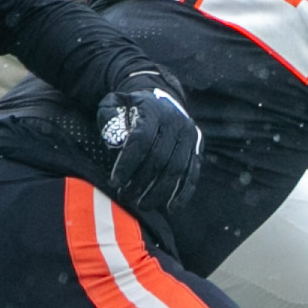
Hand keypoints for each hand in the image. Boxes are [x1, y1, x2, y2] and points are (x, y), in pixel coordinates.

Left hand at [97, 69, 202, 211]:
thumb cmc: (131, 108)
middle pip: (159, 158)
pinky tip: (171, 208)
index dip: (128, 163)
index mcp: (155, 110)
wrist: (161, 99)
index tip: (114, 182)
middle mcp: (177, 123)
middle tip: (125, 197)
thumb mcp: (115, 103)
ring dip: (159, 191)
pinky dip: (183, 193)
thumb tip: (116, 142)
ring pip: (176, 169)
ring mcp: (190, 137)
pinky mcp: (198, 149)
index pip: (142, 140)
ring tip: (142, 205)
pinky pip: (193, 174)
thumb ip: (110, 117)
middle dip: (140, 181)